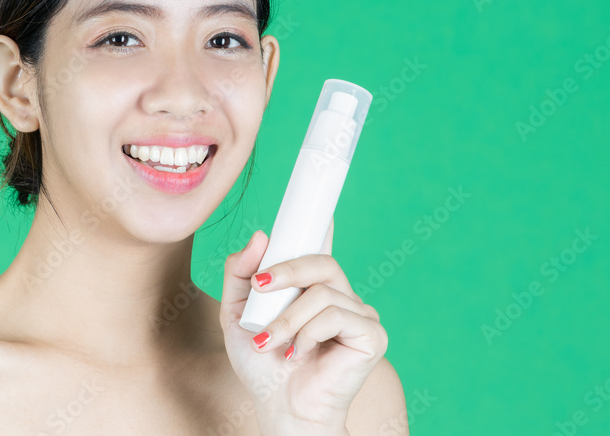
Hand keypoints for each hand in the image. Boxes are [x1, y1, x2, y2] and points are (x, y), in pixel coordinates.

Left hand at [219, 223, 387, 434]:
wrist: (280, 407)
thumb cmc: (262, 364)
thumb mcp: (237, 312)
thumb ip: (241, 273)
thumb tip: (261, 235)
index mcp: (312, 288)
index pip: (320, 248)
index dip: (322, 223)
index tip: (320, 203)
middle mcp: (340, 296)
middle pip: (322, 261)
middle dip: (287, 270)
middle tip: (261, 287)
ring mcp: (360, 314)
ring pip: (322, 292)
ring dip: (287, 318)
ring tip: (270, 342)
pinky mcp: (372, 335)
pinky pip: (336, 315)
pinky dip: (308, 333)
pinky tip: (300, 354)